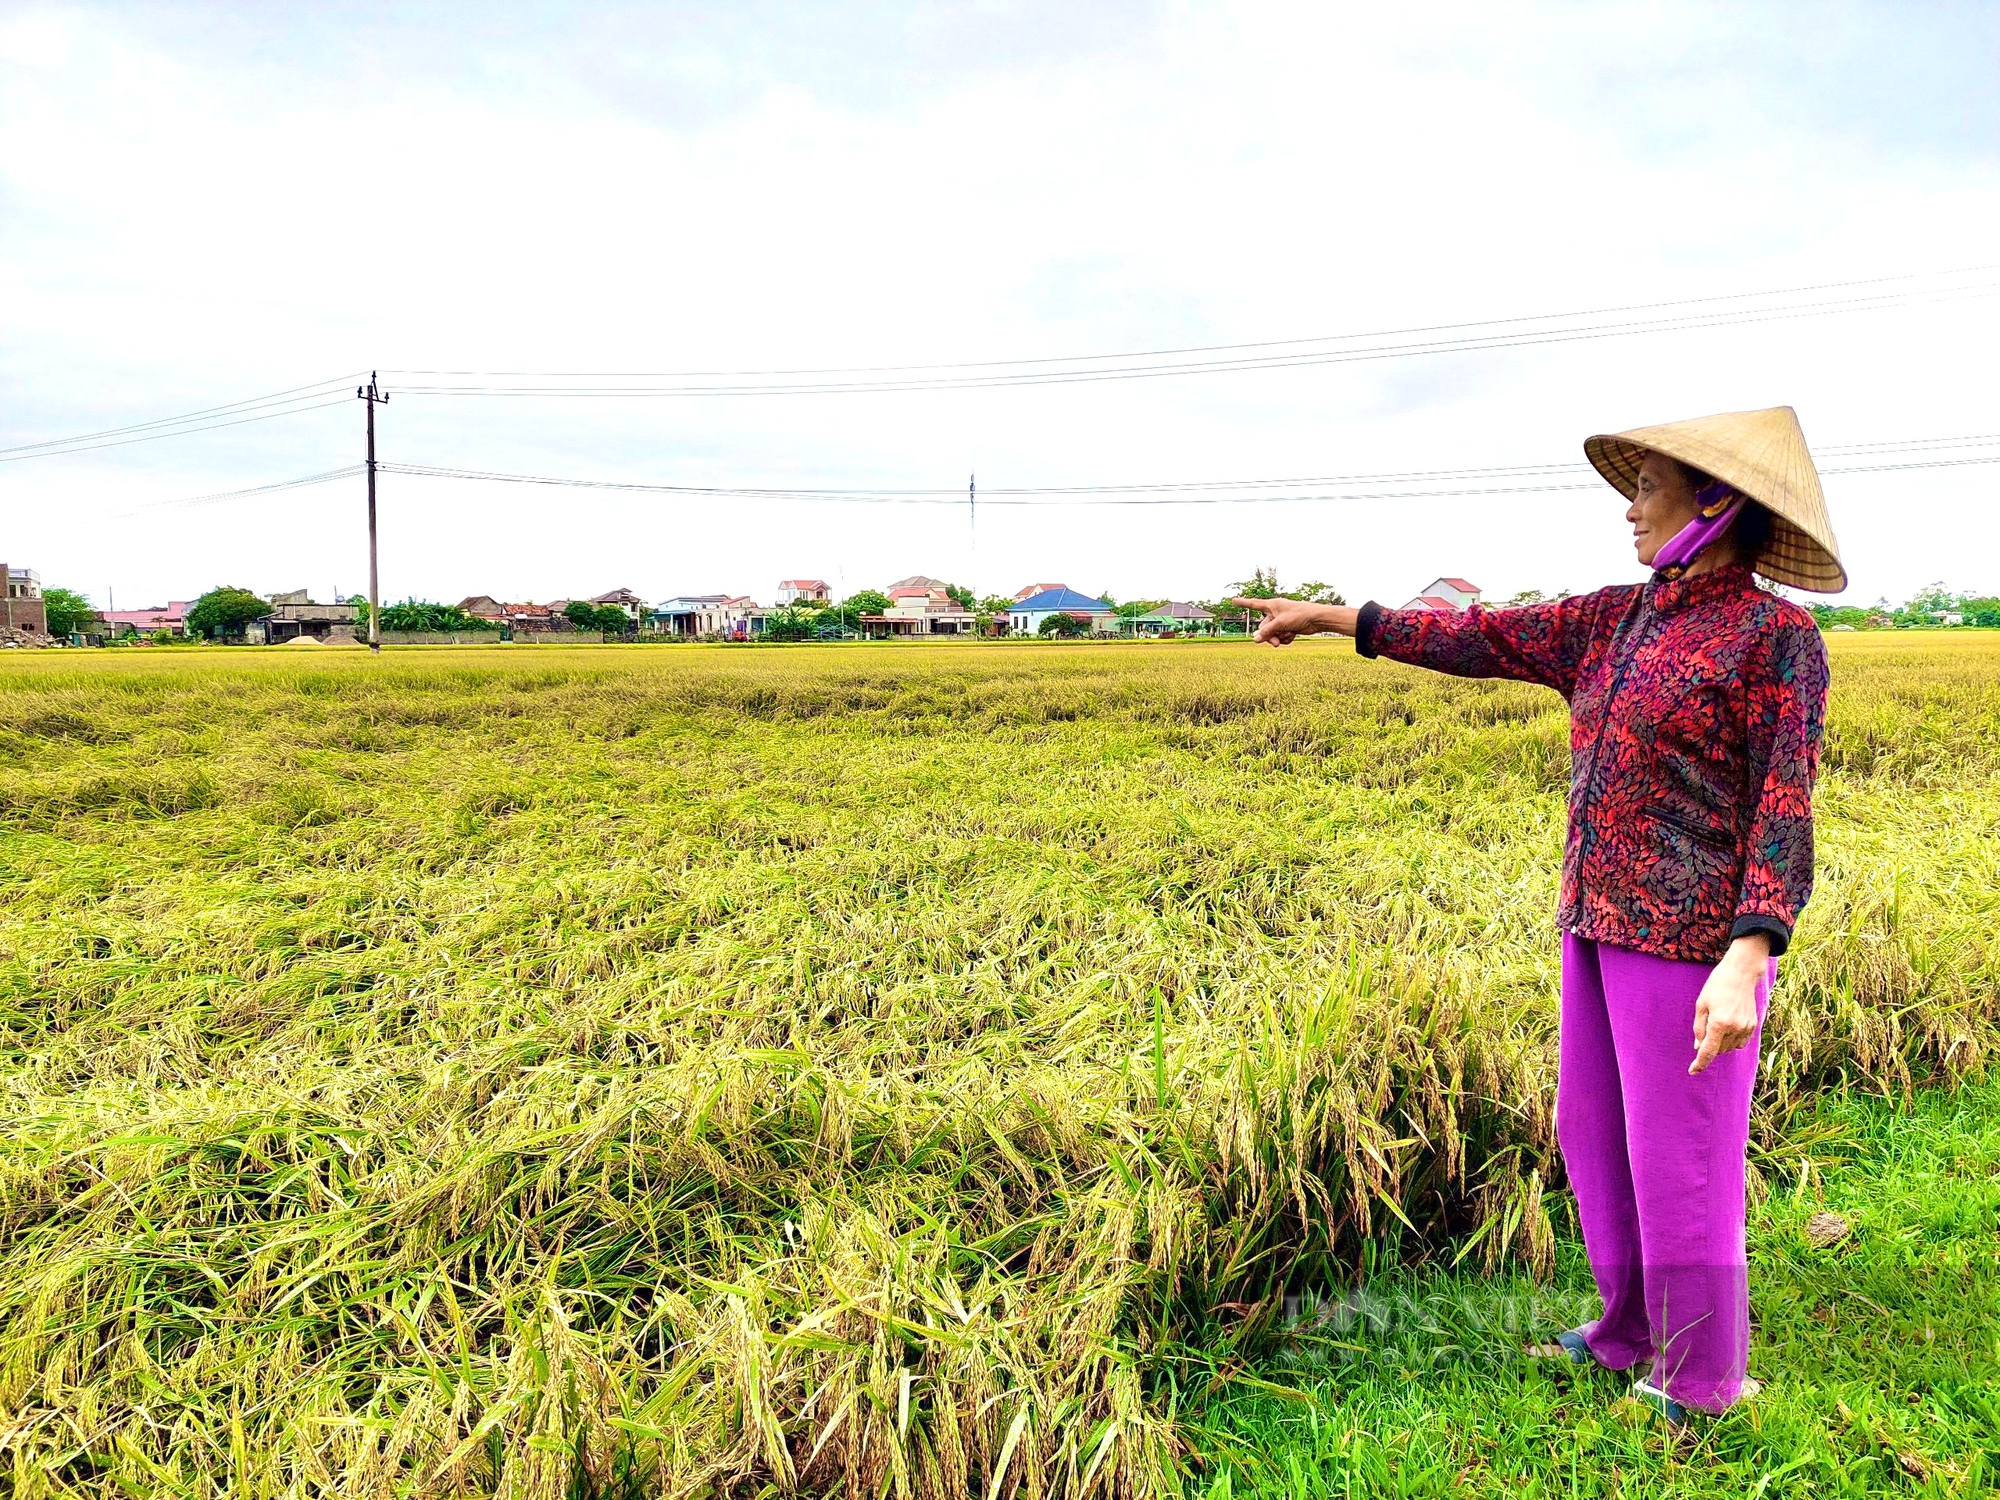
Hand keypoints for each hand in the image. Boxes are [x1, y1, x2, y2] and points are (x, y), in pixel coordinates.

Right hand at [1230, 597, 1354, 645]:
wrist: (1317, 619)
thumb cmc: (1300, 615)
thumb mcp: (1280, 623)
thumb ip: (1267, 632)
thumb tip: (1255, 640)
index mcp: (1272, 605)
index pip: (1253, 604)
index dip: (1243, 603)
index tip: (1233, 600)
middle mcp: (1275, 612)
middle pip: (1263, 627)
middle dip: (1268, 636)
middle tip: (1274, 643)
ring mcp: (1282, 621)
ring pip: (1272, 634)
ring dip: (1278, 638)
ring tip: (1287, 637)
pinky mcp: (1288, 627)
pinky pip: (1280, 636)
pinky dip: (1285, 638)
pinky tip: (1293, 636)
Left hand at [1690, 935, 1770, 1073]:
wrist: (1741, 974)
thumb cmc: (1717, 986)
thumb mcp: (1701, 1005)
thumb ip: (1699, 1028)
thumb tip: (1699, 1047)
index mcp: (1719, 1023)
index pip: (1708, 1051)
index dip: (1700, 1063)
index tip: (1693, 1071)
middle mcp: (1735, 1028)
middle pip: (1718, 1050)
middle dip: (1709, 1046)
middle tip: (1706, 1026)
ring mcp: (1746, 1028)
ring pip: (1729, 1048)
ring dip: (1720, 1043)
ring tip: (1718, 1021)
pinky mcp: (1753, 1025)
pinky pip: (1739, 1042)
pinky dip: (1731, 1040)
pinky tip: (1727, 1027)